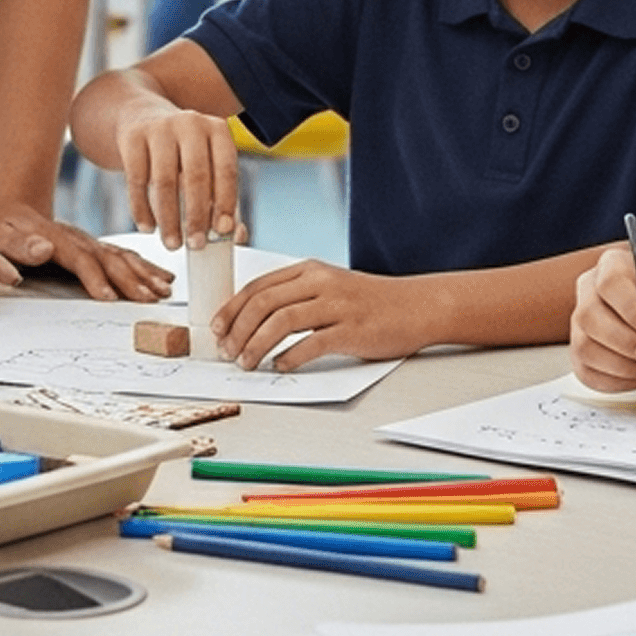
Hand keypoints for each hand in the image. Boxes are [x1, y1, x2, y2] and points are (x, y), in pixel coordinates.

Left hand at [0, 198, 173, 304]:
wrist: (13, 211)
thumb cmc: (3, 232)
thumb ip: (19, 247)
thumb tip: (43, 248)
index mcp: (55, 238)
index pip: (80, 259)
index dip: (96, 278)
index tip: (110, 297)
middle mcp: (78, 239)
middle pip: (108, 259)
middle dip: (132, 279)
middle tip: (151, 299)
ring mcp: (90, 242)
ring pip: (122, 256)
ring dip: (145, 273)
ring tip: (164, 290)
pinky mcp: (96, 248)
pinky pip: (125, 256)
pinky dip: (146, 267)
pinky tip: (164, 277)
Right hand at [112, 106, 239, 249]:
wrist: (143, 116)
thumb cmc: (183, 151)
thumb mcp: (207, 162)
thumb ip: (222, 196)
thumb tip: (235, 234)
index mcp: (217, 129)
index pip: (226, 169)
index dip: (225, 202)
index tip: (223, 230)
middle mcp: (190, 123)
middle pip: (196, 176)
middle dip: (196, 216)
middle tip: (196, 244)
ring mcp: (159, 128)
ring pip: (164, 181)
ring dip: (169, 219)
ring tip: (172, 243)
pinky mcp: (132, 137)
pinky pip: (136, 180)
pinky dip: (142, 209)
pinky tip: (148, 227)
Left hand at [214, 262, 423, 369]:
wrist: (418, 305)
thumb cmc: (371, 301)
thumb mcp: (330, 286)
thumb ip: (297, 296)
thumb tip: (253, 322)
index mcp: (310, 270)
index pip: (258, 285)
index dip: (231, 308)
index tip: (217, 328)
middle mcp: (321, 282)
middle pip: (264, 302)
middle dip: (238, 329)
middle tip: (227, 351)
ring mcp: (337, 305)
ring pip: (282, 321)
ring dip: (256, 345)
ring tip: (246, 362)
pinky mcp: (353, 330)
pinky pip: (312, 343)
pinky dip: (290, 356)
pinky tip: (279, 365)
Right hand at [570, 245, 635, 389]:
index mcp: (613, 266)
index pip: (610, 284)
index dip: (632, 311)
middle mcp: (589, 291)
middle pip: (588, 316)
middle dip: (625, 343)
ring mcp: (580, 324)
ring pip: (584, 347)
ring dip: (621, 365)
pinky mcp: (580, 353)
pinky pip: (587, 372)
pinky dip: (617, 380)